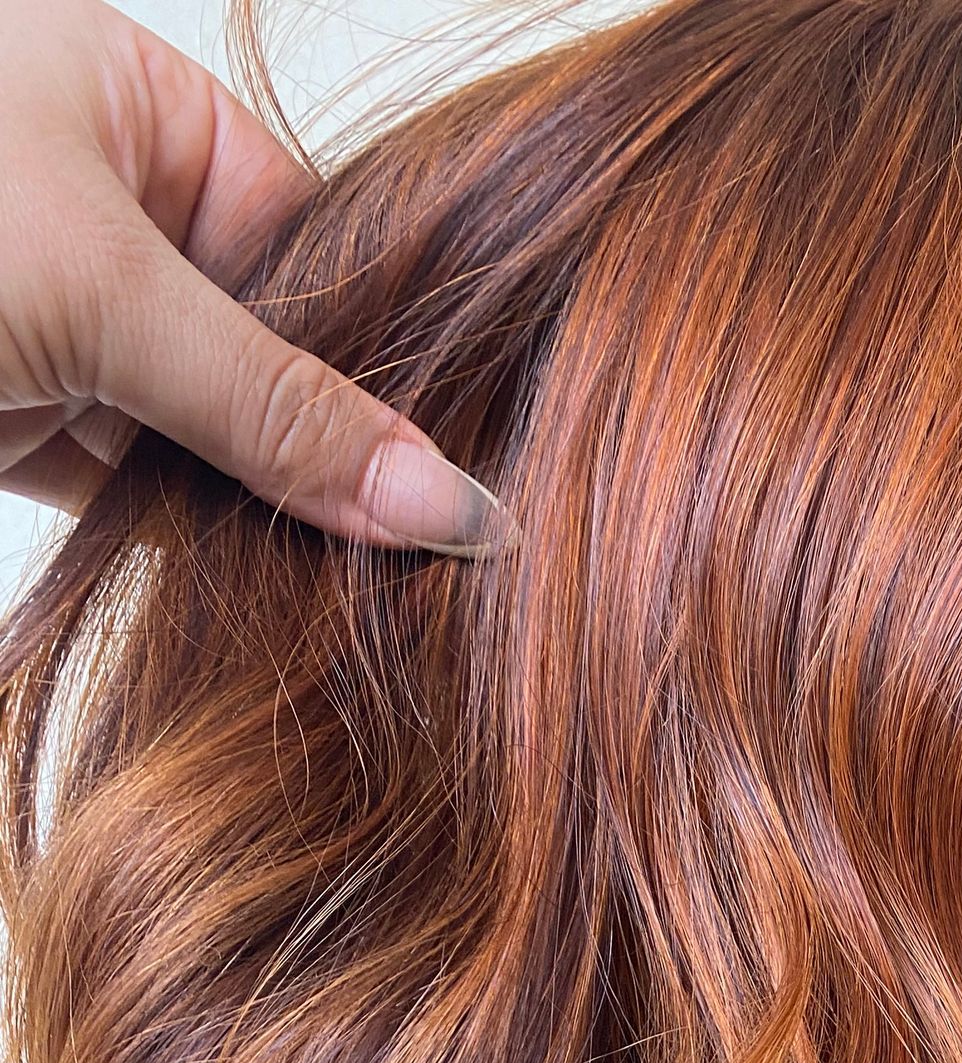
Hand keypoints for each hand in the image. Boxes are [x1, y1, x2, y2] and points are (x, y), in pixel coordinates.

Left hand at [0, 0, 507, 552]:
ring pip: (204, 432)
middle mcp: (99, 202)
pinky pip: (136, 492)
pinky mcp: (17, 423)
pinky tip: (271, 592)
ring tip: (359, 588)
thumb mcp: (102, 292)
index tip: (449, 462)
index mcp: (128, 102)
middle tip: (423, 547)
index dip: (377, 348)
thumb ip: (274, 408)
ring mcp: (57, 317)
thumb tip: (443, 500)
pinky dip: (192, 543)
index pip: (310, 239)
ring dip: (263, 512)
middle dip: (325, 447)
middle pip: (265, 347)